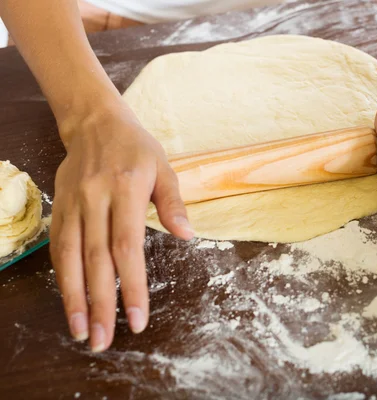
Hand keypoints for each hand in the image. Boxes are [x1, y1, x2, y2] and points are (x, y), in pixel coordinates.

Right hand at [50, 103, 193, 351]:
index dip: (132, 286)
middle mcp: (95, 199)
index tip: (137, 319)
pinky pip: (58, 246)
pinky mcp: (58, 207)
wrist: (94, 123)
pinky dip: (62, 275)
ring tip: (81, 332)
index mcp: (127, 190)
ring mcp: (73, 204)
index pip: (127, 247)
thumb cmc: (137, 148)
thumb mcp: (164, 169)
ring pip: (70, 258)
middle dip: (100, 303)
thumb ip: (174, 203)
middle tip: (103, 340)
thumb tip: (187, 236)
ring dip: (73, 298)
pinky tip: (68, 300)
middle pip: (96, 259)